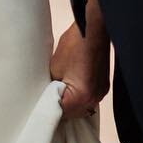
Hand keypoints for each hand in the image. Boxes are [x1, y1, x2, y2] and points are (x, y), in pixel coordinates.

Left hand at [49, 0, 110, 120]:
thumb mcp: (54, 68)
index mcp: (81, 97)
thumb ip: (50, 88)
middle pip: (73, 114)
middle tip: (46, 99)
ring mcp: (101, 92)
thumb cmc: (74, 44)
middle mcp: (94, 98)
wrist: (92, 28)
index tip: (38, 108)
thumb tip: (46, 96)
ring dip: (70, 102)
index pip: (61, 114)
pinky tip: (70, 85)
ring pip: (81, 107)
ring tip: (57, 91)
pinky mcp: (103, 85)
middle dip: (60, 107)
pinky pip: (88, 97)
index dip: (48, 110)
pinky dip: (78, 95)